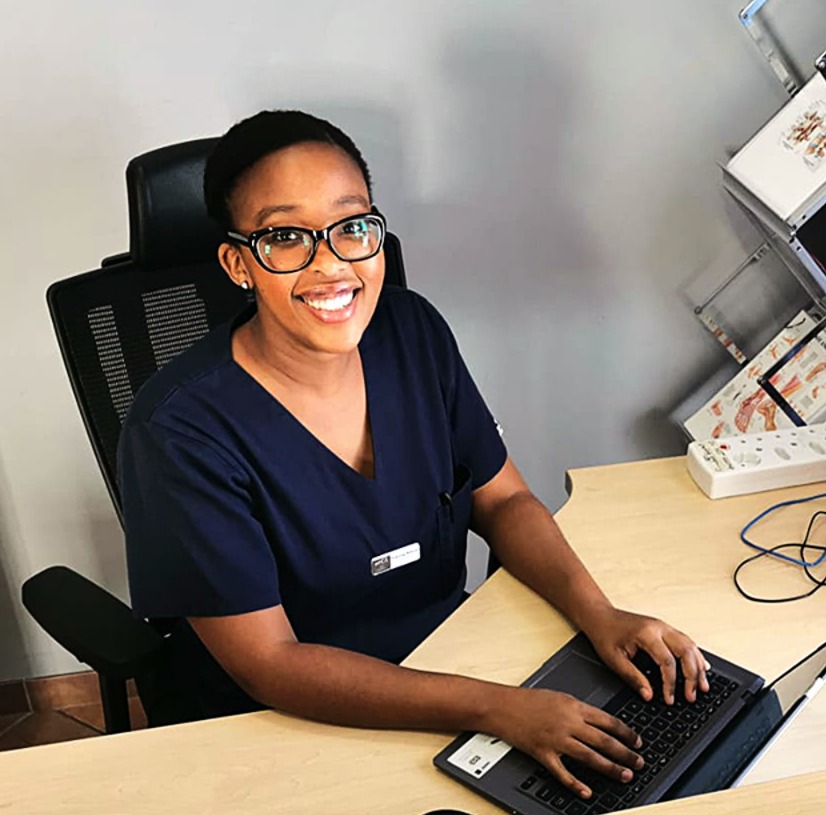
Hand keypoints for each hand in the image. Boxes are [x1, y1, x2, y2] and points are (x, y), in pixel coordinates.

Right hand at [489, 686, 643, 798]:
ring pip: (590, 757)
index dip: (627, 733)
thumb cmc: (528, 699)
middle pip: (604, 741)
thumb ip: (579, 710)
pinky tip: (587, 791)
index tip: (637, 741)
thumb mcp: (559, 696)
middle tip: (639, 762)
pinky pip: (563, 772)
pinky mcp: (543, 753)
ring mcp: (556, 739)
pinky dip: (576, 784)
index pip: (608, 721)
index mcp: (574, 707)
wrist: (503, 706)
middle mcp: (568, 723)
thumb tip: (599, 722)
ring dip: (610, 768)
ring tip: (625, 776)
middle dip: (626, 753)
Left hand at [584, 608, 709, 704]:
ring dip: (698, 667)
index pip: (667, 661)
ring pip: (690, 645)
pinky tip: (701, 667)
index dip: (671, 683)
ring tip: (702, 686)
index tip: (669, 699)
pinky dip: (695, 656)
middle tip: (691, 696)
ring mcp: (664, 626)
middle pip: (685, 652)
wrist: (600, 616)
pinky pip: (686, 641)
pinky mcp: (665, 628)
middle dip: (692, 676)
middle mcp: (659, 627)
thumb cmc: (605, 634)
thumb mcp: (613, 659)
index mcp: (646, 634)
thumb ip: (632, 677)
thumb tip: (649, 696)